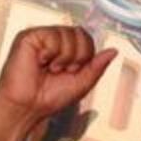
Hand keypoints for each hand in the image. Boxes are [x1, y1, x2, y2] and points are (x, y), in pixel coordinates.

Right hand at [0, 26, 116, 120]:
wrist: (28, 107)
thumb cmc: (48, 98)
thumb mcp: (82, 83)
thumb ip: (97, 66)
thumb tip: (113, 51)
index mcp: (66, 49)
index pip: (87, 38)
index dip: (85, 56)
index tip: (72, 71)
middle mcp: (54, 40)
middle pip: (81, 34)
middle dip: (77, 57)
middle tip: (60, 70)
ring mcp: (41, 37)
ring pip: (68, 34)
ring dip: (64, 58)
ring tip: (50, 68)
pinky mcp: (29, 37)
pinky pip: (52, 36)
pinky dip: (50, 54)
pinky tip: (40, 62)